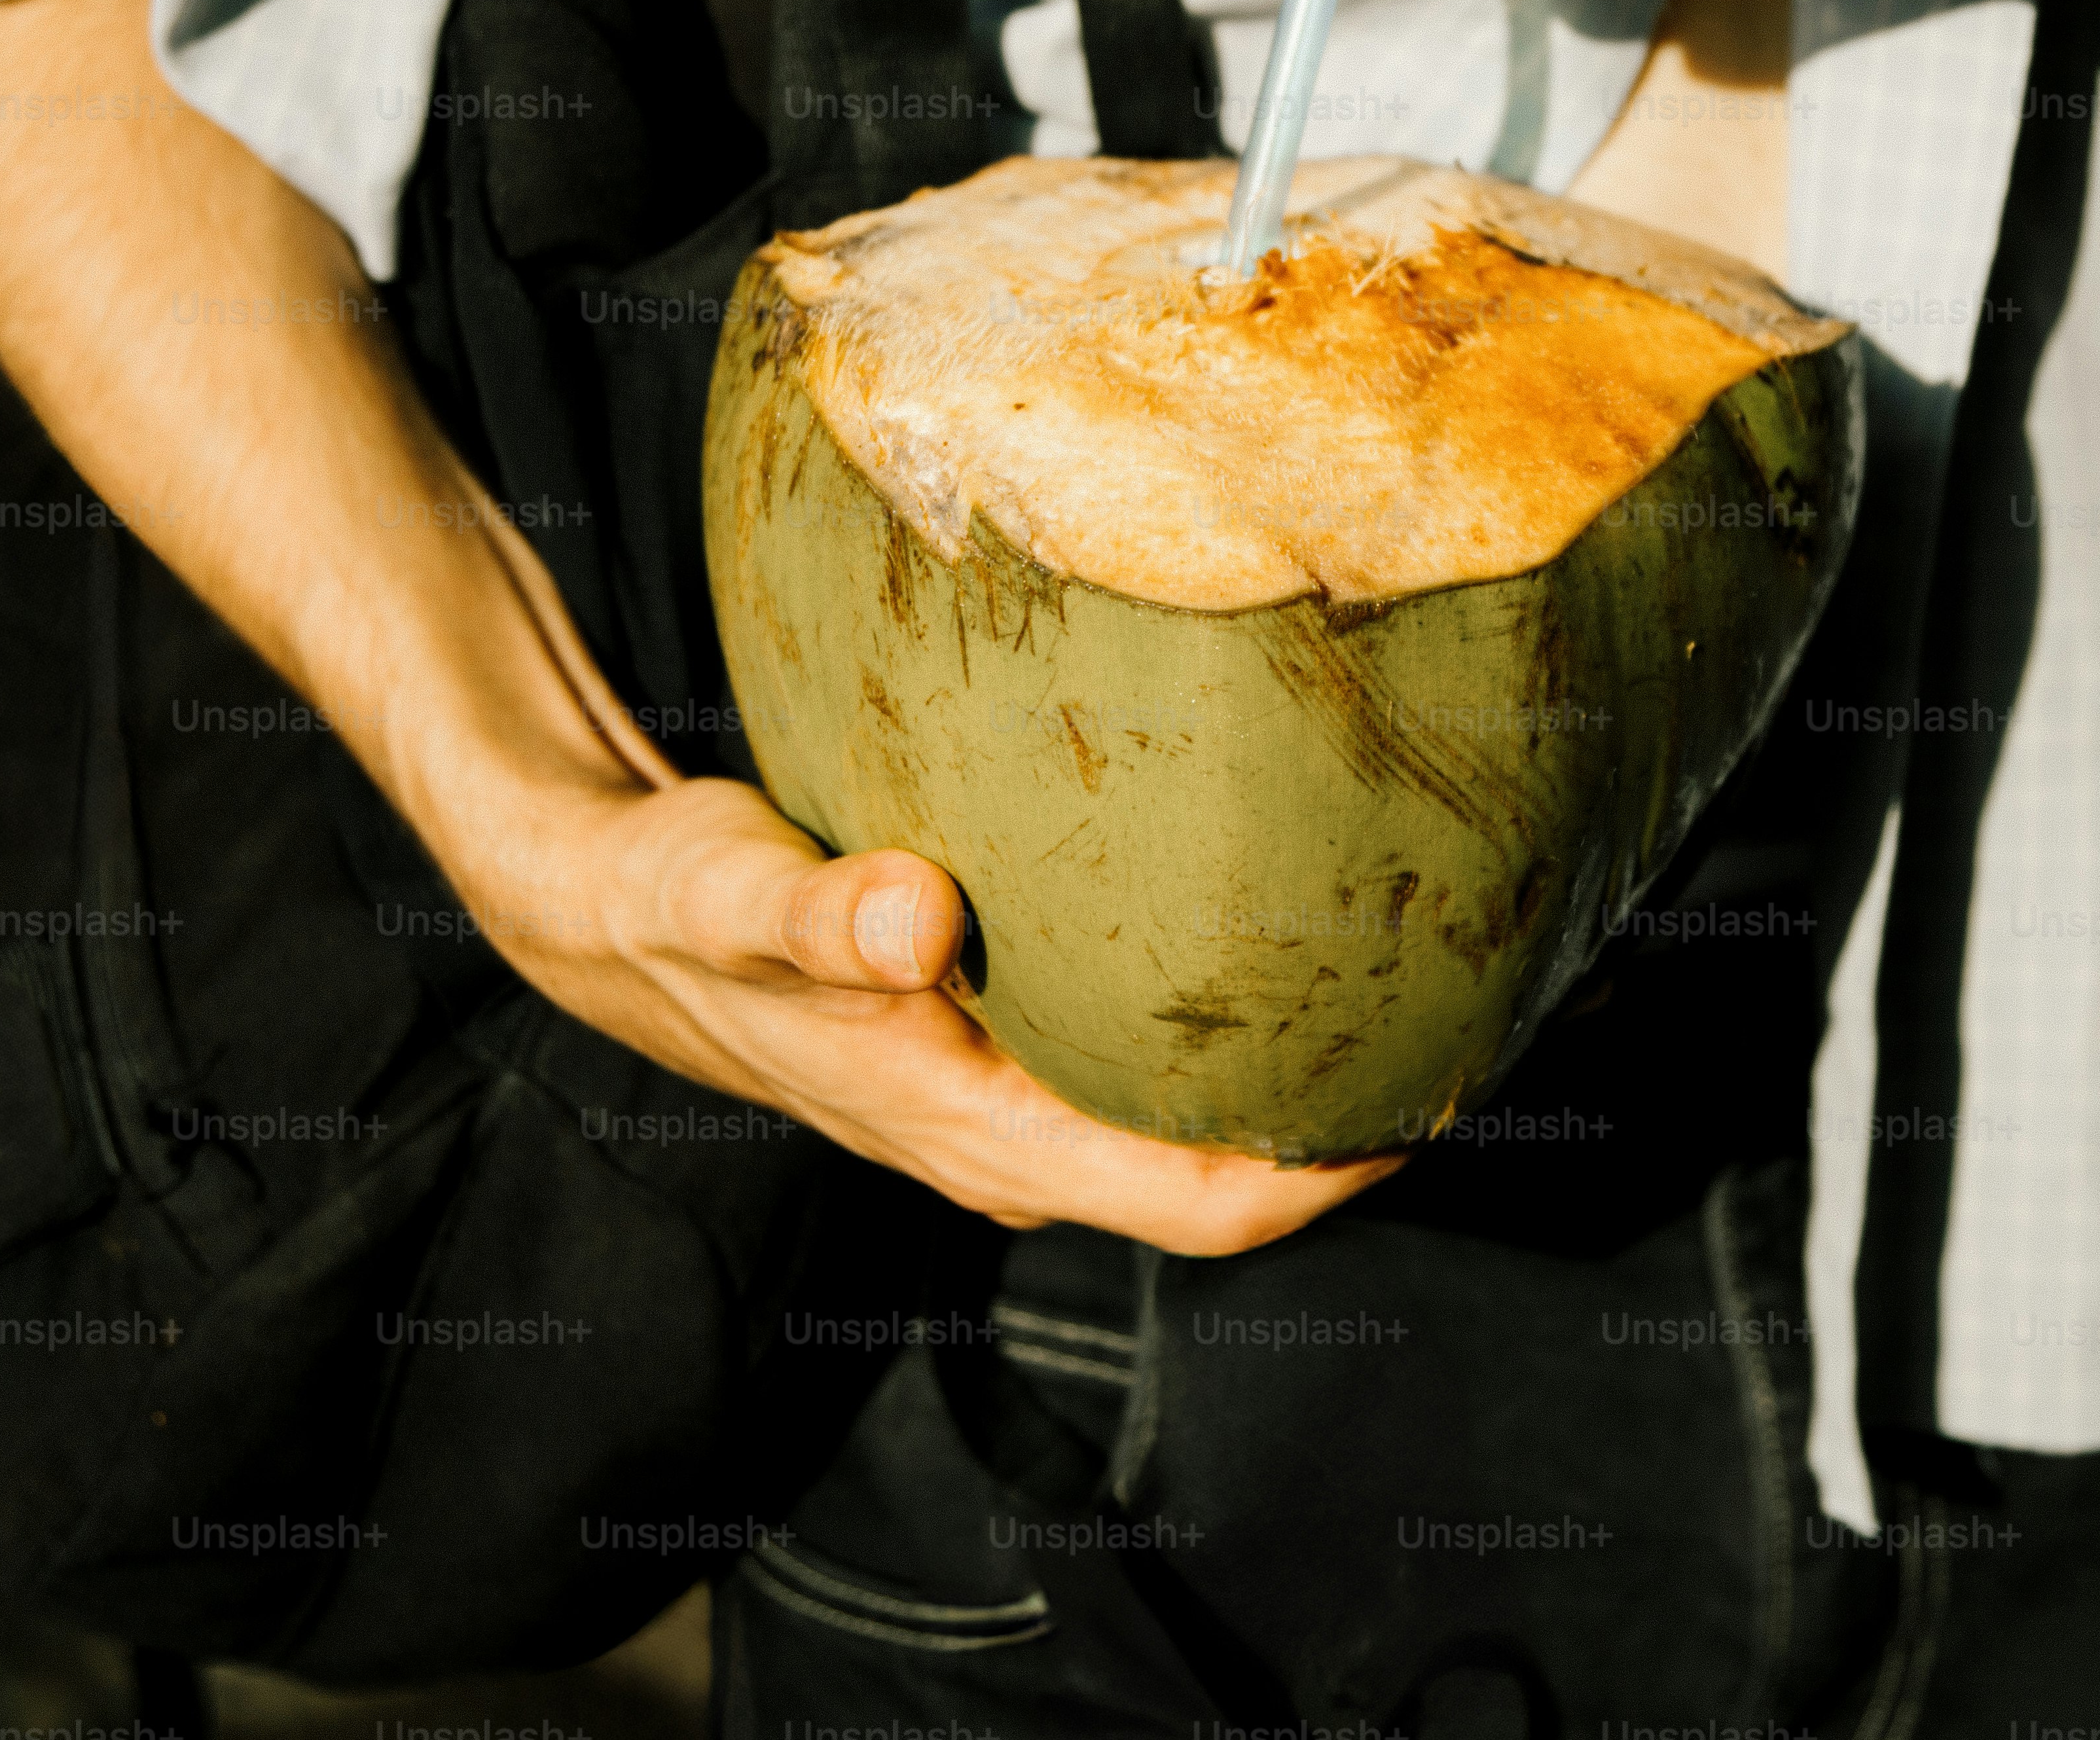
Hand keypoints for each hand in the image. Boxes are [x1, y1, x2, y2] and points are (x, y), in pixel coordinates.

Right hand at [443, 767, 1401, 1256]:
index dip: (1324, 1181)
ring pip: (1193, 1130)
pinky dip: (1232, 1034)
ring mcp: (1015, 1105)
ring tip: (1419, 985)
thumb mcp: (737, 893)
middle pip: (1223, 1184)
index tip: (1436, 1105)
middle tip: (1481, 1023)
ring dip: (1298, 1084)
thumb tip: (915, 915)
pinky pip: (1154, 1073)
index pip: (1195, 1206)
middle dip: (1349, 1128)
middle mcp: (1012, 1141)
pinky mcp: (1011, 1050)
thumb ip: (822, 912)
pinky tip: (1292, 951)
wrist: (618, 911)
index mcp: (976, 1132)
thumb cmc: (686, 901)